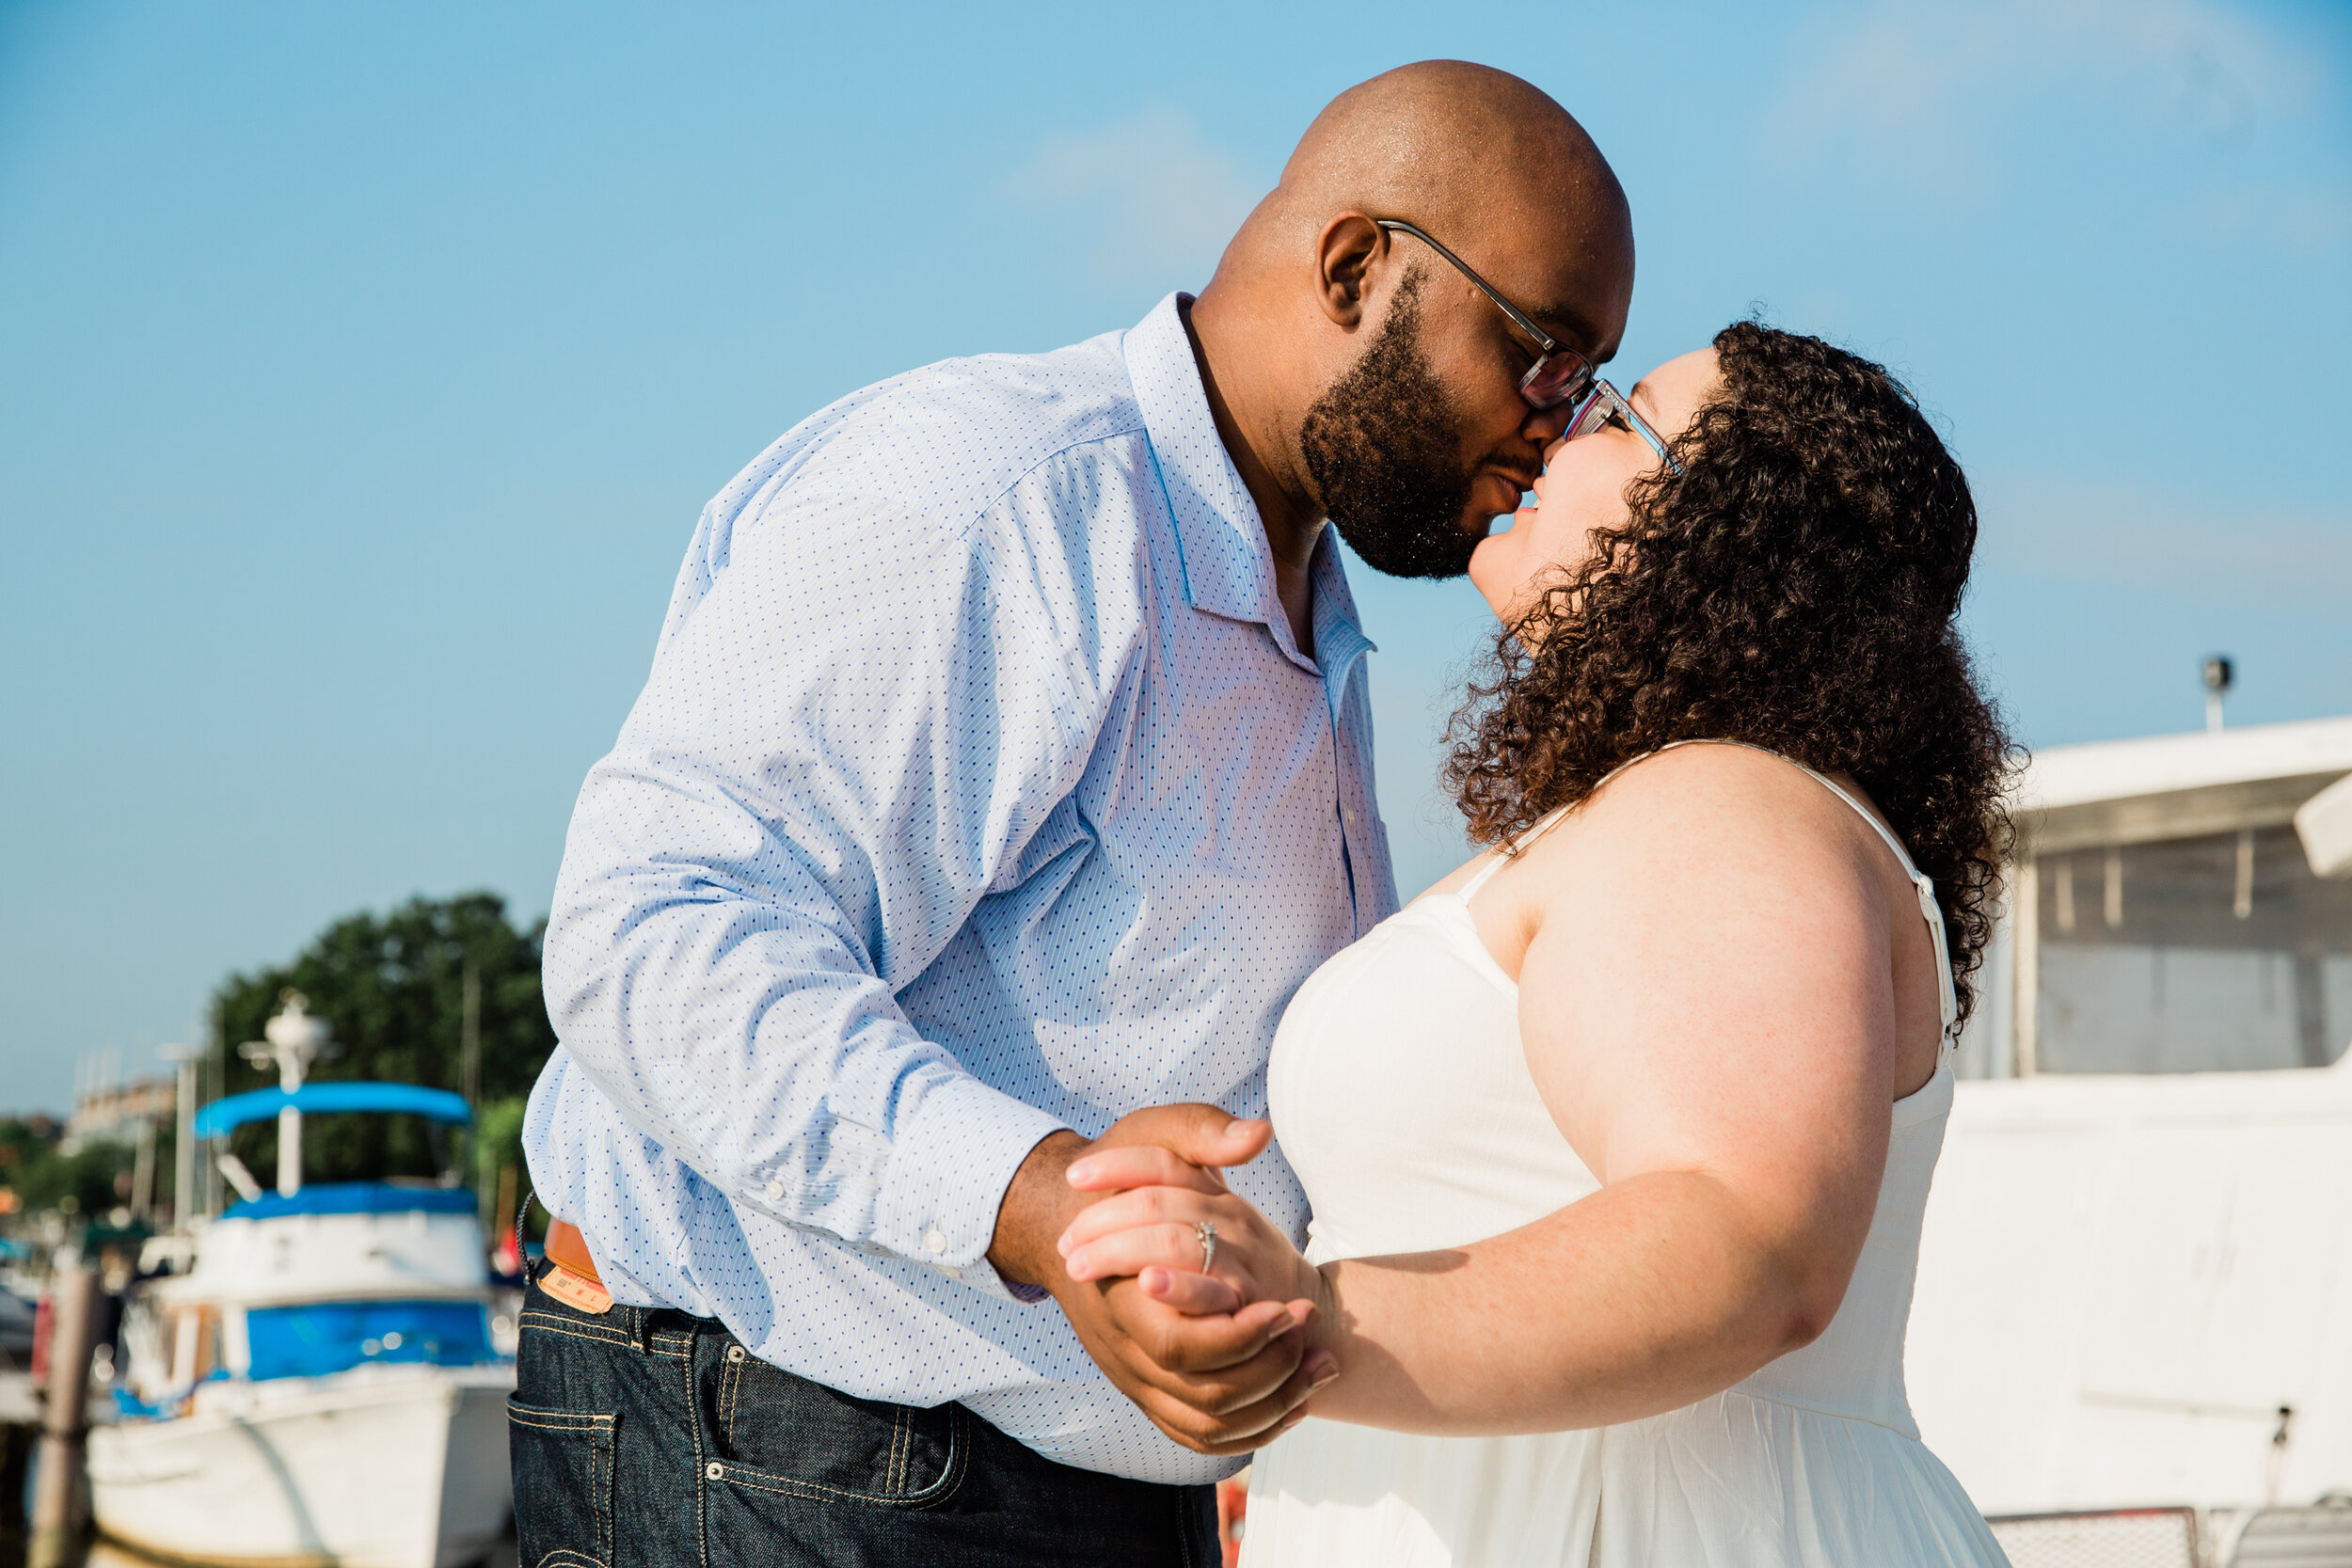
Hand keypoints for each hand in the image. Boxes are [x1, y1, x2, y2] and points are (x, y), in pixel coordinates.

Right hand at [987, 1104, 1331, 1454]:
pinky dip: (1253, 1424)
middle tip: (1309, 1327)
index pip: (1178, 1343)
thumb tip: (1255, 1134)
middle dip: (1267, 1368)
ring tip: (1318, 1360)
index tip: (1289, 1304)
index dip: (1239, 1335)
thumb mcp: (1151, 1137)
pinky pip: (1202, 1433)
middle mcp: (1122, 1345)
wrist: (1066, 1221)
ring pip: (1207, 1422)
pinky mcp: (1151, 1388)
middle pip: (1201, 1393)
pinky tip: (1295, 1392)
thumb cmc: (1115, 1176)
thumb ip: (1200, 1132)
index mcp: (1118, 1291)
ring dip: (1272, 1401)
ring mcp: (1135, 1374)